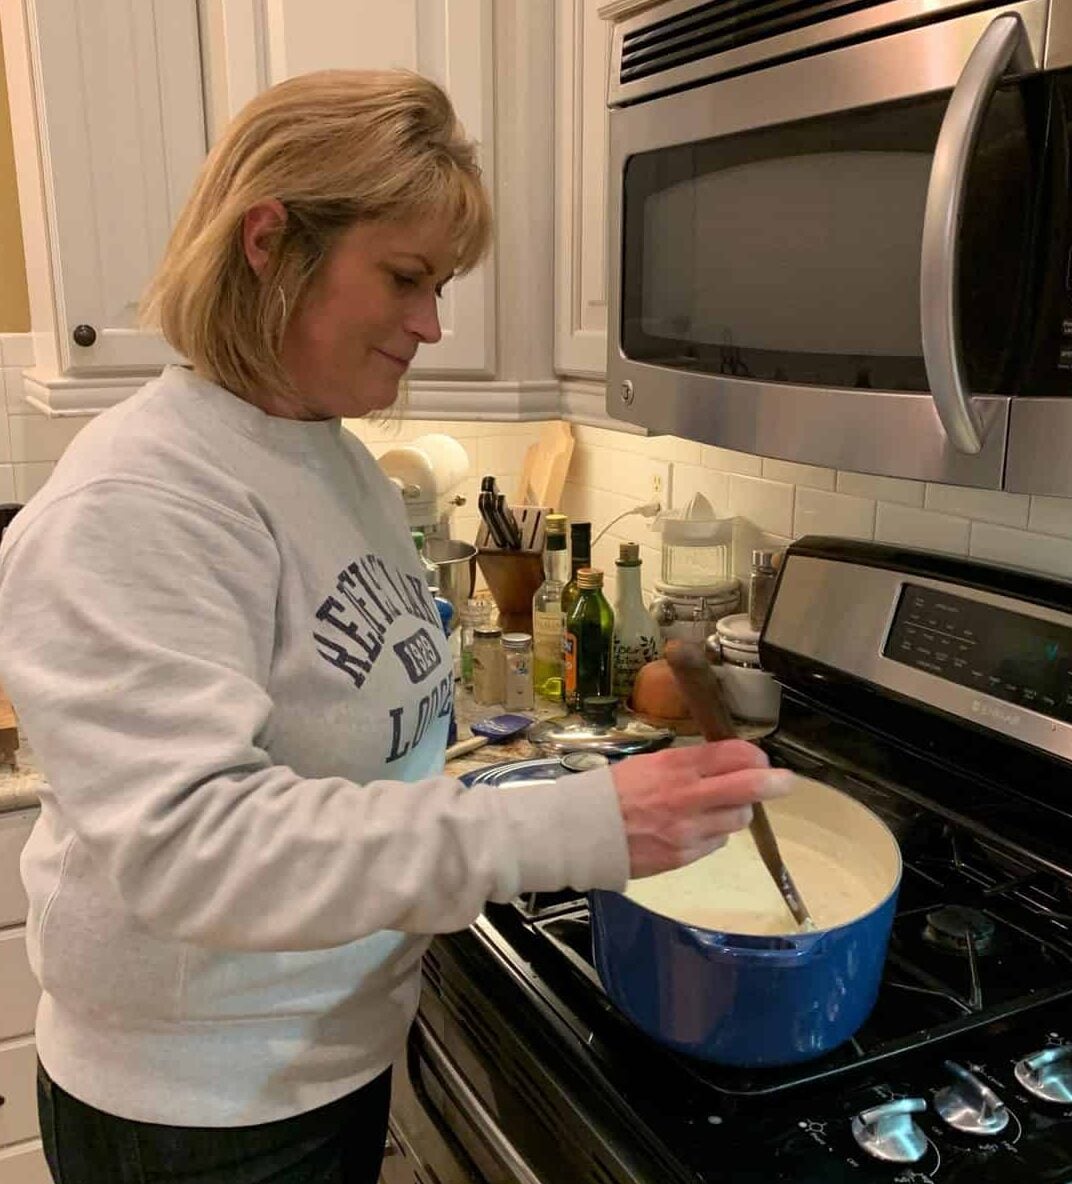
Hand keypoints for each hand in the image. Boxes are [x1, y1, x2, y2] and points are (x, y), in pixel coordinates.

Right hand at [611, 739, 793, 878]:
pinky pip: (716, 842)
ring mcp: (688, 830)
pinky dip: (713, 833)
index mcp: (676, 766)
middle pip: (749, 787)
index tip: (762, 759)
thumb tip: (729, 764)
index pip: (733, 755)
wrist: (582, 831)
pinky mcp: (684, 856)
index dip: (756, 756)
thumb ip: (689, 764)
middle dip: (775, 782)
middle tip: (785, 782)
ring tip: (719, 807)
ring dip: (737, 811)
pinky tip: (694, 828)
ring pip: (738, 819)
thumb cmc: (614, 790)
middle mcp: (688, 796)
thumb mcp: (651, 763)